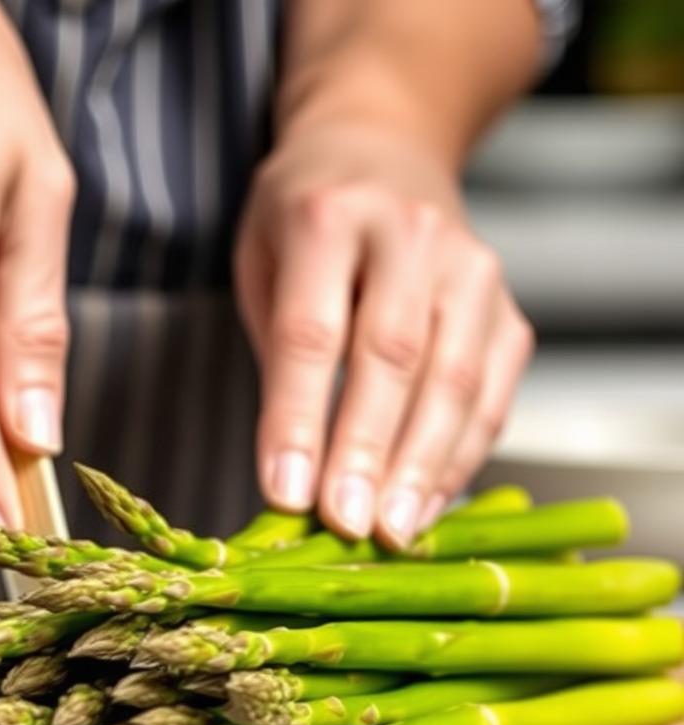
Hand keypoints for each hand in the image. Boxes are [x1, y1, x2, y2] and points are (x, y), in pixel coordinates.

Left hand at [234, 122, 532, 547]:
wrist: (383, 148)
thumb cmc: (304, 218)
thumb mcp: (261, 263)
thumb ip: (279, 354)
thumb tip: (295, 471)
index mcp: (328, 216)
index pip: (312, 333)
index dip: (299, 419)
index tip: (286, 493)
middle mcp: (409, 233)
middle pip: (392, 357)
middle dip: (367, 452)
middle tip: (347, 526)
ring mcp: (471, 267)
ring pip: (453, 379)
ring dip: (422, 466)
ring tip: (392, 533)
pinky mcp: (506, 306)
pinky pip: (491, 392)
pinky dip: (461, 454)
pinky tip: (428, 501)